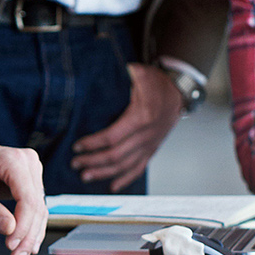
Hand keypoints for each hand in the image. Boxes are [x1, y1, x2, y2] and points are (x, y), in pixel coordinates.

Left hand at [0, 137, 46, 254]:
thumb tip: (11, 229)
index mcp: (13, 160)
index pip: (28, 200)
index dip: (22, 227)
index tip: (12, 245)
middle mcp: (26, 162)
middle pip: (36, 206)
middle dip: (27, 235)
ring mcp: (29, 170)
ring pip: (38, 208)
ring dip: (30, 234)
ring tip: (20, 254)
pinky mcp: (26, 180)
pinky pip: (33, 205)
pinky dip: (29, 225)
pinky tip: (25, 242)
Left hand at [70, 62, 182, 191]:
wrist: (178, 93)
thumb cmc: (157, 83)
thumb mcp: (143, 74)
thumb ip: (132, 73)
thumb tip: (118, 68)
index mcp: (141, 118)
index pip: (113, 136)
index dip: (93, 143)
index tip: (77, 146)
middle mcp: (146, 135)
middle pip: (116, 155)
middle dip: (94, 161)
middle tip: (75, 164)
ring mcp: (150, 145)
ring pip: (125, 165)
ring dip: (104, 172)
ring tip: (86, 176)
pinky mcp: (152, 149)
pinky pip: (139, 168)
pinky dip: (125, 178)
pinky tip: (112, 185)